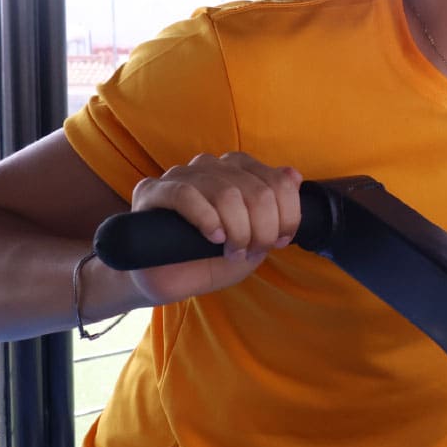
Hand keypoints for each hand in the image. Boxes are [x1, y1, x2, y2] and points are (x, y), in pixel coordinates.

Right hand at [124, 152, 302, 305]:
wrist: (166, 279)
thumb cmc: (210, 257)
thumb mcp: (254, 237)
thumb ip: (276, 208)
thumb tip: (293, 176)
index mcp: (238, 170)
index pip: (278, 181)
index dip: (287, 215)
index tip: (281, 241)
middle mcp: (211, 166)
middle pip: (256, 190)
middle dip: (263, 228)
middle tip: (252, 250)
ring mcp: (181, 175)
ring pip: (226, 192)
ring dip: (238, 229)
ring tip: (232, 250)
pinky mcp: (153, 191)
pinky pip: (186, 195)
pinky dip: (207, 218)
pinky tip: (213, 237)